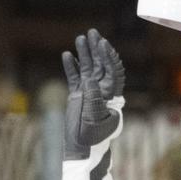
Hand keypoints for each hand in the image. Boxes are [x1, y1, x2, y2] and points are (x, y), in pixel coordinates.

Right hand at [61, 28, 124, 158]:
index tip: (103, 44)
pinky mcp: (78, 95)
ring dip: (84, 54)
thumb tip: (91, 80)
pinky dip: (71, 67)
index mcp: (112, 95)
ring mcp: (89, 91)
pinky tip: (67, 55)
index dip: (109, 57)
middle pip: (101, 65)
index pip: (113, 71)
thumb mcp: (93, 117)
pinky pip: (75, 77)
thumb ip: (93, 98)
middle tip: (93, 33)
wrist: (82, 146)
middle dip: (97, 49)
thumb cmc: (92, 135)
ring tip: (80, 38)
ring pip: (88, 68)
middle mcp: (102, 90)